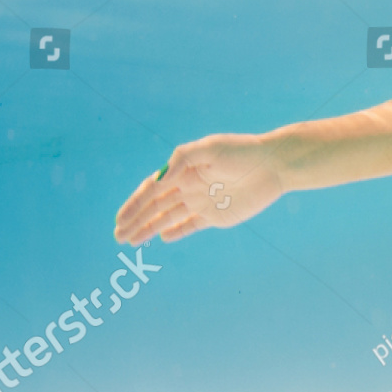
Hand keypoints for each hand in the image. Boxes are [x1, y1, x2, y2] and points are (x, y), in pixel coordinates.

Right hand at [114, 133, 285, 244]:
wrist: (273, 165)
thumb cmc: (241, 152)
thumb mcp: (210, 149)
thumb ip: (182, 160)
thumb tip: (159, 180)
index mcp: (182, 171)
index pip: (151, 191)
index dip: (134, 206)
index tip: (120, 220)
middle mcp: (188, 187)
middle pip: (155, 208)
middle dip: (136, 221)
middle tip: (118, 236)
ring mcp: (201, 203)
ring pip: (169, 219)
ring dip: (149, 229)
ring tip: (131, 242)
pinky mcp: (217, 216)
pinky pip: (192, 225)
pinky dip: (178, 232)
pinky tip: (164, 238)